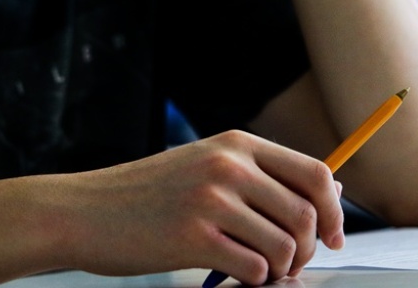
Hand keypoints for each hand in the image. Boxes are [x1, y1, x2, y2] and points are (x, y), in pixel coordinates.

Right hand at [59, 130, 343, 285]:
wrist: (84, 211)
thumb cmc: (144, 194)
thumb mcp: (202, 165)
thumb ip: (258, 175)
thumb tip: (327, 191)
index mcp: (235, 144)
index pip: (314, 173)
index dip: (334, 211)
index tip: (332, 236)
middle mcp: (227, 166)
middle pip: (306, 214)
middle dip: (309, 248)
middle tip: (290, 263)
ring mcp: (211, 201)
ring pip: (285, 247)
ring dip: (281, 269)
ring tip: (258, 270)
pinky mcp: (194, 239)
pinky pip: (255, 270)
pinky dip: (254, 281)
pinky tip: (233, 273)